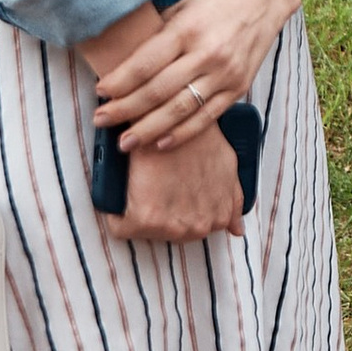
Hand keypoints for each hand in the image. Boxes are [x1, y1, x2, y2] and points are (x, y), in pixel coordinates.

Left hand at [88, 0, 289, 154]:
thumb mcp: (183, 7)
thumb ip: (159, 37)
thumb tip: (124, 64)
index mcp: (187, 29)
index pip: (145, 63)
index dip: (120, 82)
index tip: (100, 93)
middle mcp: (206, 53)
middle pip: (158, 91)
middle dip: (125, 110)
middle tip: (101, 121)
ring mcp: (224, 73)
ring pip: (180, 110)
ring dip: (149, 129)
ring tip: (125, 142)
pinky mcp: (238, 88)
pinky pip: (207, 117)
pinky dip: (182, 133)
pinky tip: (161, 143)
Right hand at [105, 120, 244, 242]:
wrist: (177, 117)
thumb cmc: (201, 139)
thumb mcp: (228, 167)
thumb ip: (234, 199)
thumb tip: (236, 229)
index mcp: (217, 218)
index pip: (188, 231)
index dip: (172, 212)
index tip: (164, 195)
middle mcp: (197, 228)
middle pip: (165, 233)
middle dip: (155, 214)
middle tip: (150, 186)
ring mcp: (172, 226)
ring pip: (142, 231)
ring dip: (135, 215)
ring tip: (135, 188)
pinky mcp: (145, 218)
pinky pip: (119, 228)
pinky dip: (115, 215)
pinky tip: (116, 198)